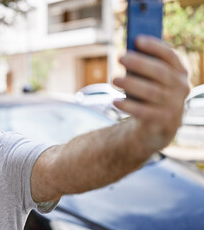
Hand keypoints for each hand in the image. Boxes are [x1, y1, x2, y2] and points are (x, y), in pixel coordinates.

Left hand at [113, 36, 189, 151]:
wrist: (159, 124)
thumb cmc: (151, 91)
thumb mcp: (151, 77)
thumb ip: (144, 64)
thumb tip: (127, 50)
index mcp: (180, 72)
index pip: (170, 55)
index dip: (154, 46)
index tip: (137, 39)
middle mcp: (180, 87)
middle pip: (160, 72)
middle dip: (139, 63)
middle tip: (120, 57)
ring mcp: (173, 104)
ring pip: (151, 91)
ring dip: (131, 84)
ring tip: (114, 79)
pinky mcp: (162, 119)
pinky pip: (144, 111)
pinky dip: (128, 106)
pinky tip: (115, 101)